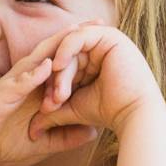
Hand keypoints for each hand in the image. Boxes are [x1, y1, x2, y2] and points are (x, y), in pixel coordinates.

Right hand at [0, 39, 97, 165]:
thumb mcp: (40, 145)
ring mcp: (10, 87)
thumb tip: (92, 133)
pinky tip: (46, 67)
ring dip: (55, 47)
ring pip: (35, 61)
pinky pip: (17, 83)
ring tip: (76, 31)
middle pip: (51, 53)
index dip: (81, 51)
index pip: (61, 65)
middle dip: (74, 37)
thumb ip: (63, 137)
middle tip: (98, 22)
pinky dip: (31, 75)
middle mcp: (23, 82)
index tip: (106, 38)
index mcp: (34, 90)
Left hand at [29, 22, 163, 138]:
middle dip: (55, 80)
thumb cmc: (106, 114)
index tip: (46, 109)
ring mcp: (106, 40)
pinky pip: (78, 37)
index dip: (52, 83)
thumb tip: (32, 130)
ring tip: (57, 95)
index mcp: (94, 61)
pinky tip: (58, 68)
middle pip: (66, 57)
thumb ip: (52, 111)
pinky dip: (64, 51)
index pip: (65, 64)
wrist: (133, 116)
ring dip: (60, 72)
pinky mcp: (110, 36)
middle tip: (50, 105)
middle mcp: (101, 48)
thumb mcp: (72, 107)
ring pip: (70, 48)